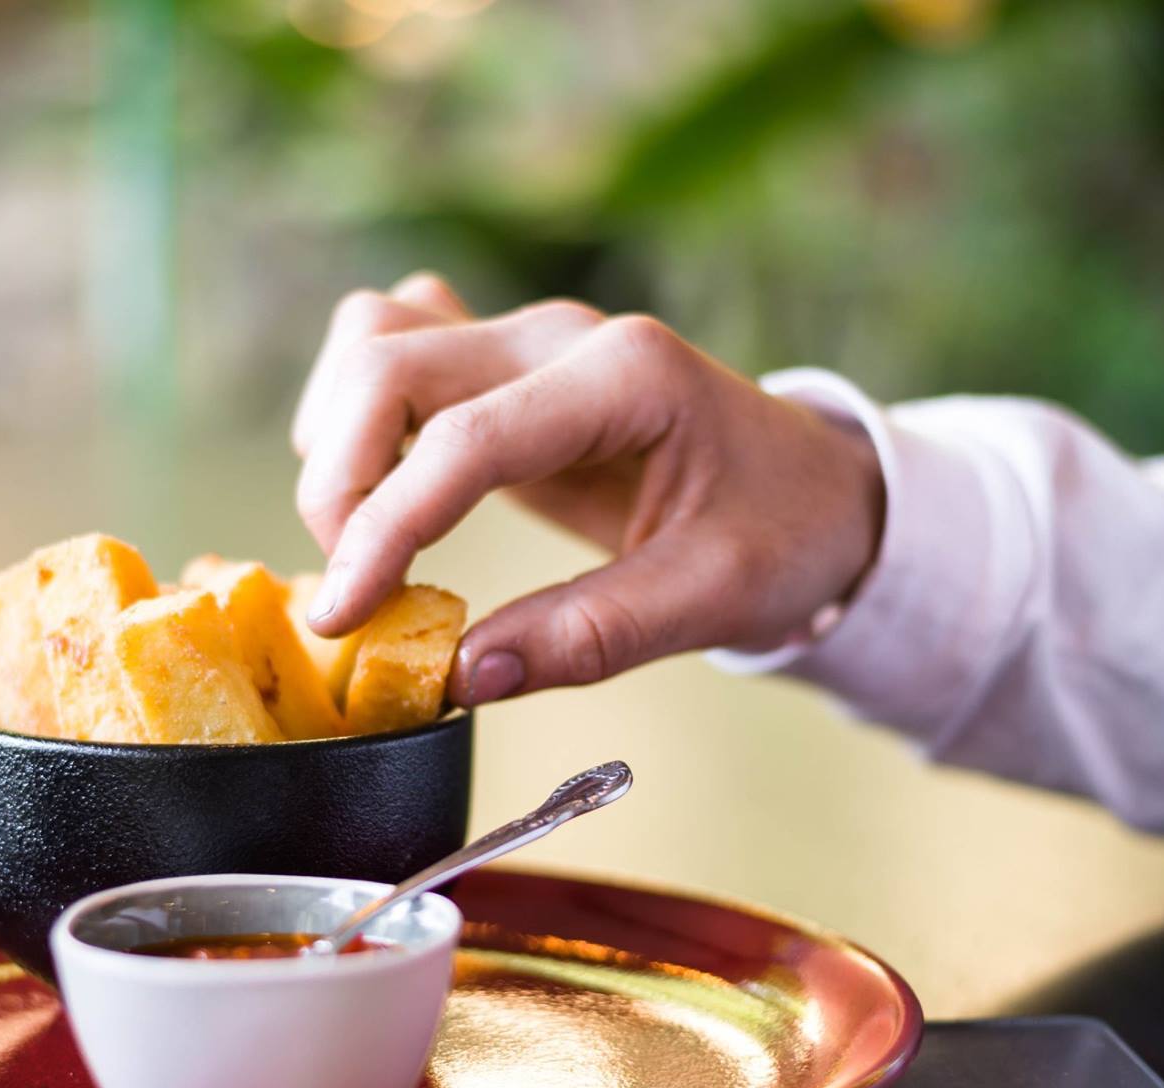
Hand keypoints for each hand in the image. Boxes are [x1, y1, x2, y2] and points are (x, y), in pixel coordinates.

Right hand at [290, 273, 885, 704]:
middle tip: (355, 589)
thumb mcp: (713, 598)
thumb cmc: (786, 534)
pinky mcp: (504, 363)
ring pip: (376, 338)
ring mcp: (527, 338)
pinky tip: (387, 488)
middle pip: (387, 360)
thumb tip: (462, 674)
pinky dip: (359, 413)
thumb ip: (590, 636)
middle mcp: (562, 336)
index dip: (384, 528)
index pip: (464, 438)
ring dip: (339, 437)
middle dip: (340, 482)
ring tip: (368, 540)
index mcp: (626, 377)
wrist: (823, 489)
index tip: (343, 615)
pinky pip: (396, 347)